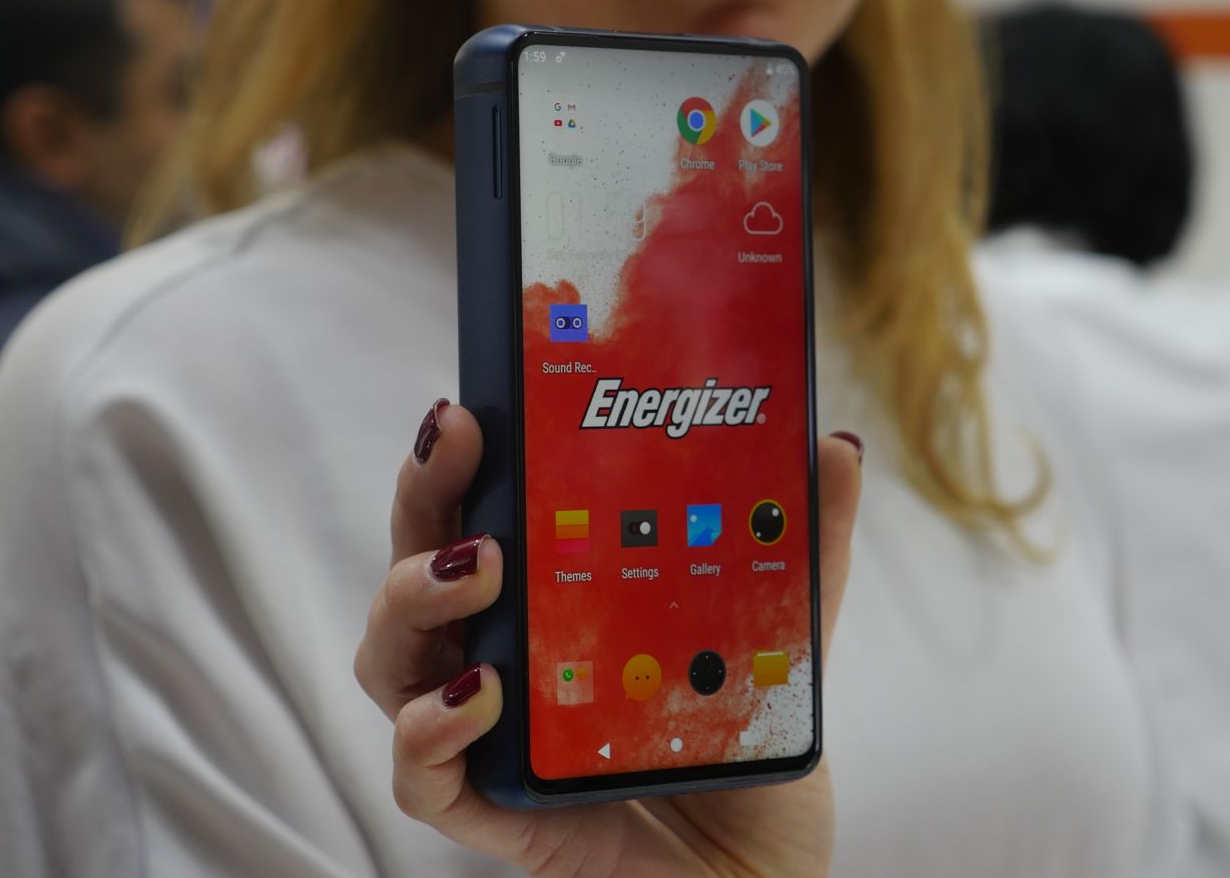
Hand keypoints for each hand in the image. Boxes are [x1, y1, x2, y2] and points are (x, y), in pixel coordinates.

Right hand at [354, 400, 864, 877]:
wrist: (761, 876)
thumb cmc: (744, 756)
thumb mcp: (784, 637)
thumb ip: (809, 547)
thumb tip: (839, 446)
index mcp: (549, 602)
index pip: (475, 512)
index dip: (458, 457)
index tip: (474, 399)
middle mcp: (501, 658)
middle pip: (416, 566)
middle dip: (424, 492)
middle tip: (457, 441)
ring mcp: (488, 736)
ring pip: (390, 662)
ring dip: (414, 598)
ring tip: (480, 567)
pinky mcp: (495, 813)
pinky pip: (419, 778)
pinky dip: (428, 732)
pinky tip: (483, 695)